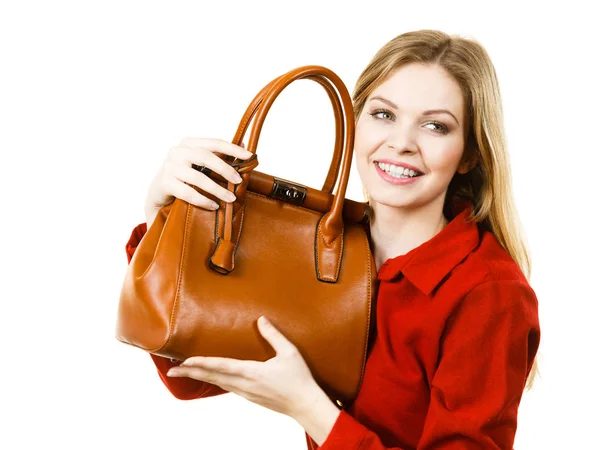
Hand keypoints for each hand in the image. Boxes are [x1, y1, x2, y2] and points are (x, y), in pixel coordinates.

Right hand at [144, 137, 253, 226]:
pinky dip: (203, 200)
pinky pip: (188, 192)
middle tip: (238, 180)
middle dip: (225, 169)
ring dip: (217, 189)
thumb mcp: (200, 164)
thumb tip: (245, 146)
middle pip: (205, 157)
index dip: (233, 149)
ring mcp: (169, 167)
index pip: (214, 142)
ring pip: (197, 177)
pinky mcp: (165, 183)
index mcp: (189, 143)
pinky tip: (214, 206)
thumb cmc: (185, 176)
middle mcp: (177, 151)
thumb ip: (219, 156)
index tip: (250, 156)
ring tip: (230, 198)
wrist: (158, 193)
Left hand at [165, 316, 323, 417]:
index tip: (185, 361)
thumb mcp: (289, 352)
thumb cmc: (299, 379)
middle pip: (212, 377)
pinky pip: (226, 387)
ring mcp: (246, 392)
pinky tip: (210, 377)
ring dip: (200, 376)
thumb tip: (261, 319)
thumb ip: (274, 335)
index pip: (221, 366)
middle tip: (172, 369)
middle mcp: (244, 384)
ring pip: (217, 383)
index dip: (202, 363)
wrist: (305, 405)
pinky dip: (214, 380)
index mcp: (252, 372)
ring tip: (186, 370)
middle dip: (190, 372)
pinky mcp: (249, 396)